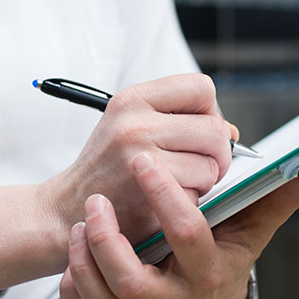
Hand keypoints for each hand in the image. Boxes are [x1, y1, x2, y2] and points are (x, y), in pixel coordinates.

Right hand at [43, 73, 237, 244]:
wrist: (66, 211)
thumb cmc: (107, 170)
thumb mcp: (132, 129)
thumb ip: (179, 122)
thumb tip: (232, 132)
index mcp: (133, 99)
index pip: (201, 88)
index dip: (211, 113)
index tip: (200, 133)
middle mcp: (134, 121)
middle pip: (214, 128)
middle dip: (217, 153)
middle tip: (200, 168)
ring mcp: (139, 155)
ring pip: (211, 162)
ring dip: (204, 180)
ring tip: (177, 185)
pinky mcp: (146, 190)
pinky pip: (197, 192)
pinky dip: (190, 202)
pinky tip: (164, 203)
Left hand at [59, 151, 298, 298]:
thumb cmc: (227, 257)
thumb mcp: (252, 232)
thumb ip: (275, 202)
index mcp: (210, 271)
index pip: (188, 235)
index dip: (167, 198)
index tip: (145, 162)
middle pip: (134, 282)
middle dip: (108, 241)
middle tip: (97, 201)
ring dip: (85, 261)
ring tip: (80, 223)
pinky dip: (75, 288)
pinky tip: (73, 257)